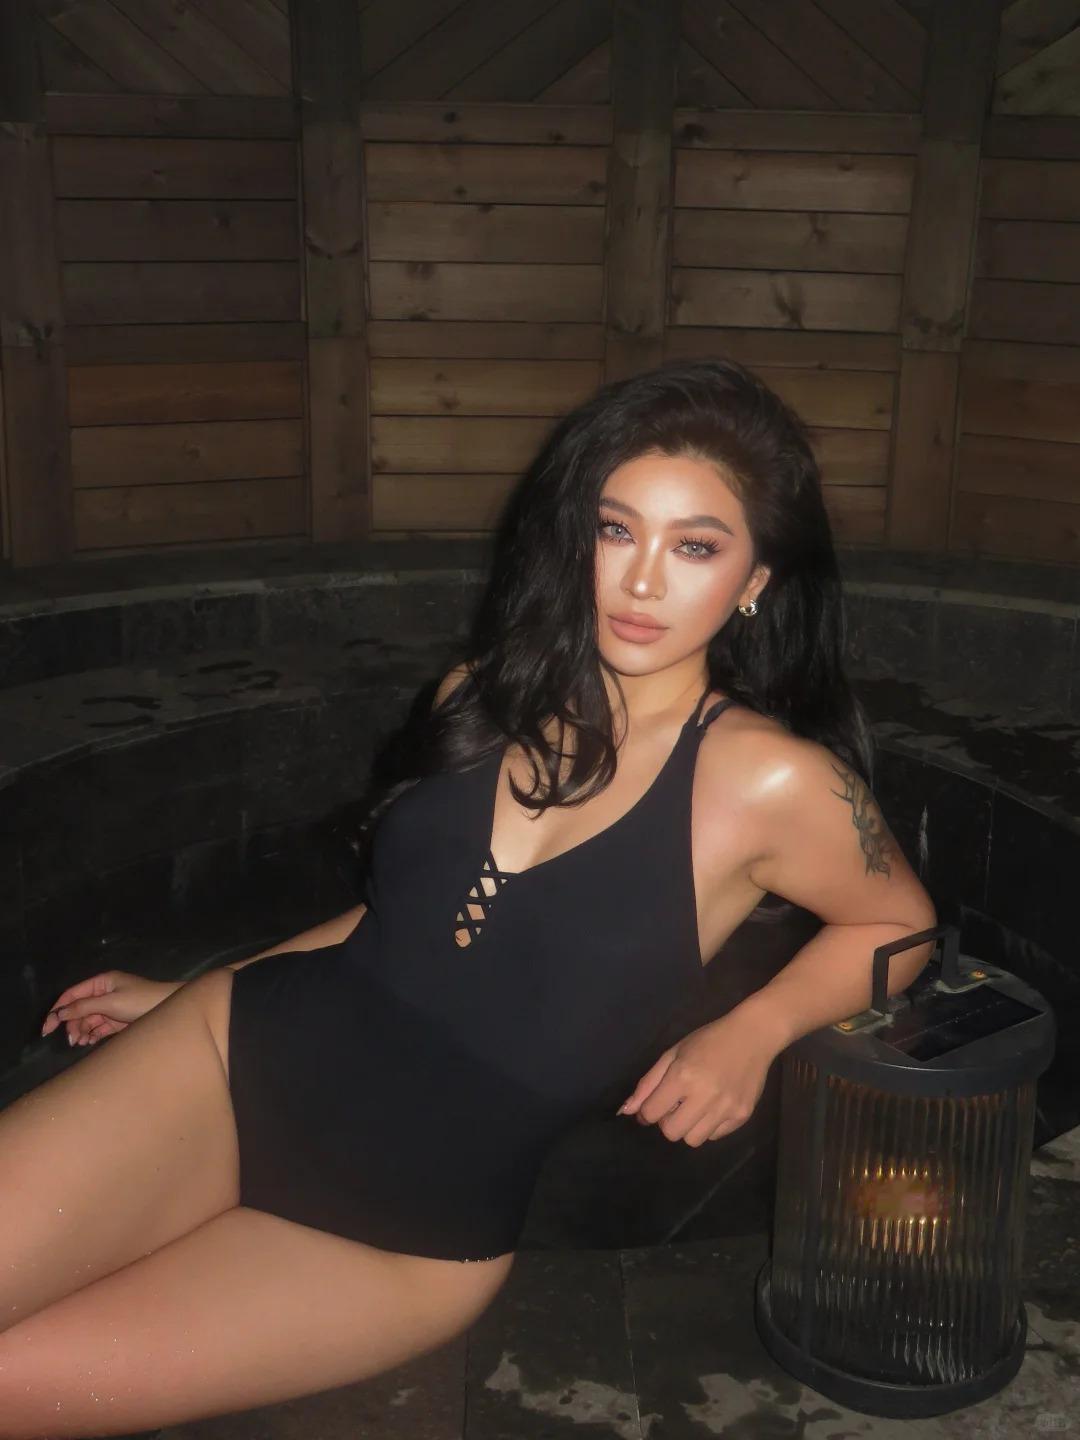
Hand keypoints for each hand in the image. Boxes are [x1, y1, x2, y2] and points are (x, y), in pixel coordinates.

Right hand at [40, 971, 180, 1047]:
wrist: (169, 1009)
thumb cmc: (141, 1001)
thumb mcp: (110, 1002)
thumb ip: (84, 1007)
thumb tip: (58, 1014)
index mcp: (102, 982)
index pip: (72, 994)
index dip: (57, 1010)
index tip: (47, 1028)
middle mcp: (104, 993)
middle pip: (78, 1009)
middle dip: (72, 1024)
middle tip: (71, 1040)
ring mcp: (111, 1007)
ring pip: (87, 1020)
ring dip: (81, 1031)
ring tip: (80, 1043)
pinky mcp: (118, 1021)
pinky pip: (98, 1028)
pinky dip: (91, 1035)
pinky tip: (88, 1042)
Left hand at [615, 1009, 780, 1145]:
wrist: (752, 1037)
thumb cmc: (708, 1040)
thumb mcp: (673, 1054)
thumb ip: (648, 1084)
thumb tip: (626, 1111)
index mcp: (683, 1076)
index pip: (652, 1113)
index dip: (648, 1110)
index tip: (655, 1103)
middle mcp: (704, 1096)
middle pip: (671, 1132)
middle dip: (668, 1121)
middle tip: (677, 1104)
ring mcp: (726, 1108)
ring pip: (693, 1140)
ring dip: (688, 1126)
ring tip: (696, 1106)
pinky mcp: (742, 1116)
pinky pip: (714, 1137)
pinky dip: (709, 1126)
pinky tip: (714, 1106)